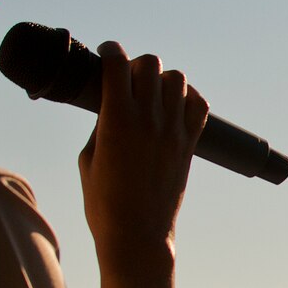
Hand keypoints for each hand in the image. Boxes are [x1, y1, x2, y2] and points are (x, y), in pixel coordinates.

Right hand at [78, 43, 209, 272]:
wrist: (138, 236)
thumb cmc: (104, 203)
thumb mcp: (88, 158)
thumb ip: (100, 123)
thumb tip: (110, 100)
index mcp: (118, 120)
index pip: (118, 63)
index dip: (110, 51)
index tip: (105, 53)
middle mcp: (150, 120)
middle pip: (151, 64)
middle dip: (136, 64)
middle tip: (127, 79)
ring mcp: (174, 131)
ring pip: (178, 79)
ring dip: (162, 79)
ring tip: (150, 94)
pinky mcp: (189, 145)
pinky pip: (199, 104)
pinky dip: (188, 98)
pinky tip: (173, 107)